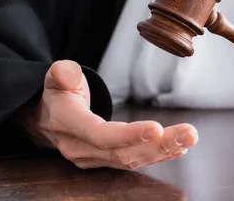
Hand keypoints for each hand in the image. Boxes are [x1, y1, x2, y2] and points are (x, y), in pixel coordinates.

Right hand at [17, 60, 197, 168]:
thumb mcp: (54, 77)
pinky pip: (133, 161)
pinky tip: (178, 148)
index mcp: (67, 123)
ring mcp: (92, 158)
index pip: (100, 134)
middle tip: (189, 134)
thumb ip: (62, 73)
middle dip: (159, 145)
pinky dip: (157, 155)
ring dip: (164, 151)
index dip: (128, 135)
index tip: (157, 128)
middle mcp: (79, 147)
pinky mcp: (104, 161)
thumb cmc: (57, 94)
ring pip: (131, 160)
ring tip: (189, 138)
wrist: (44, 120)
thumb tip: (66, 72)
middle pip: (122, 153)